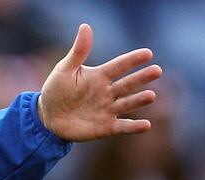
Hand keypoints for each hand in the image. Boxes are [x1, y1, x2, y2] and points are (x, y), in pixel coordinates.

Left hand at [38, 23, 162, 141]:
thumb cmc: (57, 90)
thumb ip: (78, 52)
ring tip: (151, 96)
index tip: (147, 54)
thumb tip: (85, 26)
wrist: (48, 117)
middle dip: (142, 78)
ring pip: (127, 104)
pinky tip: (146, 125)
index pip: (119, 66)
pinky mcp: (105, 127)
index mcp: (100, 76)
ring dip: (139, 100)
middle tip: (157, 71)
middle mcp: (108, 92)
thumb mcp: (64, 70)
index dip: (132, 60)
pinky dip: (133, 127)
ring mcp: (108, 110)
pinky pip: (122, 127)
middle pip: (127, 84)